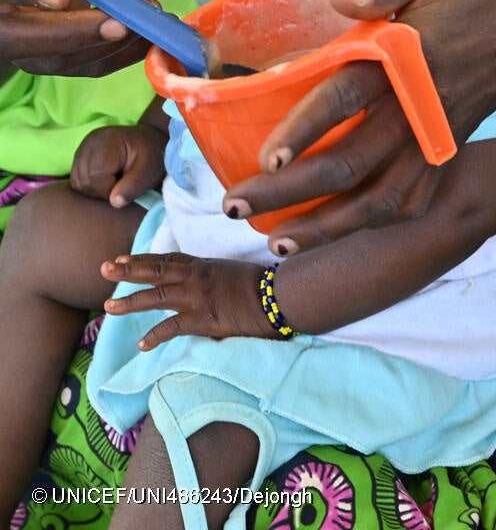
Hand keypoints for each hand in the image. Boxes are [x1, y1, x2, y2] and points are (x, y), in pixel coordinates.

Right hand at [0, 0, 150, 75]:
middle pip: (14, 33)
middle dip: (68, 34)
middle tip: (120, 26)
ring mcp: (14, 31)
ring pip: (47, 59)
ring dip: (100, 49)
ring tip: (149, 27)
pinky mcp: (41, 53)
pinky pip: (74, 66)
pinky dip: (112, 58)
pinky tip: (147, 39)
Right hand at [71, 124, 167, 207]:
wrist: (150, 140)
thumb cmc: (153, 156)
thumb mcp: (150, 172)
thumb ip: (133, 187)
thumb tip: (114, 202)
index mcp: (107, 143)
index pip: (95, 176)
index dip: (109, 189)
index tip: (126, 188)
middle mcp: (90, 143)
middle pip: (83, 180)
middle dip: (102, 190)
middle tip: (122, 186)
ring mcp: (83, 148)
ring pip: (77, 181)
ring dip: (95, 189)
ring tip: (116, 182)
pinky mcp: (80, 154)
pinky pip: (77, 178)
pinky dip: (91, 185)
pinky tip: (107, 180)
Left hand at [101, 253, 279, 348]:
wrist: (282, 296)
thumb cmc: (268, 286)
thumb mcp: (238, 273)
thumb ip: (219, 277)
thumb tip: (213, 285)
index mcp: (206, 266)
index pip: (169, 260)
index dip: (145, 259)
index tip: (124, 258)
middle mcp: (197, 278)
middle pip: (156, 272)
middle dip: (128, 270)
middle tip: (105, 268)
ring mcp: (198, 297)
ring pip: (156, 297)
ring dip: (130, 301)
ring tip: (108, 307)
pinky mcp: (203, 319)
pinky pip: (172, 327)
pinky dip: (155, 336)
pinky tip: (142, 345)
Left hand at [227, 0, 495, 252]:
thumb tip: (339, 0)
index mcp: (417, 53)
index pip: (350, 95)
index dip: (307, 127)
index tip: (267, 155)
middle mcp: (428, 101)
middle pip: (356, 162)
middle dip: (292, 191)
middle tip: (235, 205)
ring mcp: (444, 127)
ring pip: (385, 195)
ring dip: (331, 223)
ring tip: (280, 242)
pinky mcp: (453, 135)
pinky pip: (415, 192)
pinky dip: (378, 219)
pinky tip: (345, 229)